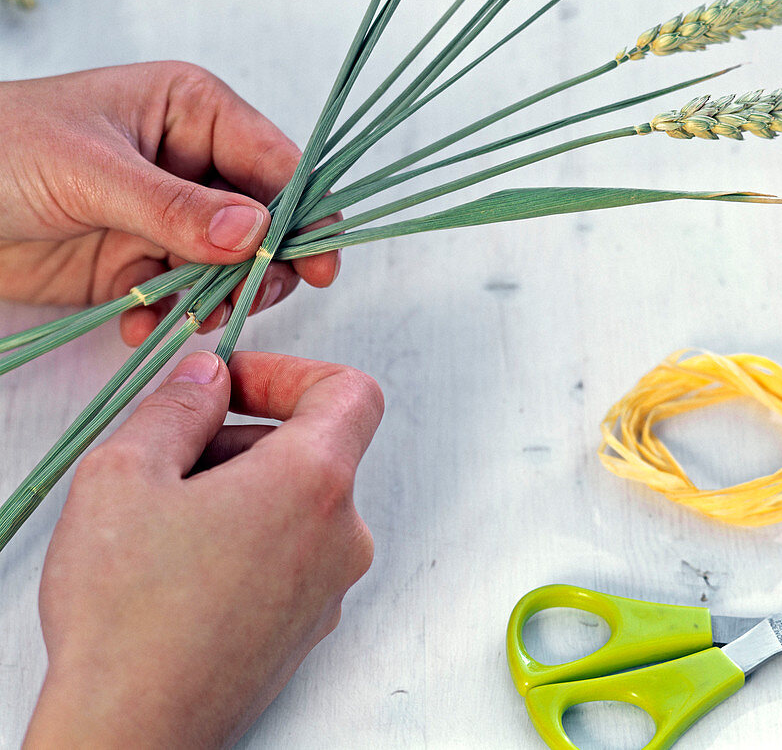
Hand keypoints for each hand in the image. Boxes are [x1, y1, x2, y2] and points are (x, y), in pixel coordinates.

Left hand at [0, 63, 338, 343]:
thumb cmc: (0, 149)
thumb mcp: (91, 171)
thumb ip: (175, 206)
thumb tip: (256, 233)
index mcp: (193, 110)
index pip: (275, 160)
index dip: (306, 211)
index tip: (320, 263)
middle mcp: (193, 162)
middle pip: (265, 220)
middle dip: (261, 266)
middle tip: (243, 301)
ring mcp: (168, 215)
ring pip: (230, 266)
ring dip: (214, 298)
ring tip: (181, 316)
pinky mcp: (138, 261)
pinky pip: (181, 295)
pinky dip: (170, 317)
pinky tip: (136, 325)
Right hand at [24, 349, 383, 748]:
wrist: (127, 737)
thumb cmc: (127, 619)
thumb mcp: (127, 472)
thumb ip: (179, 404)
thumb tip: (209, 377)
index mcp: (313, 483)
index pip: (349, 391)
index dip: (290, 373)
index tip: (235, 384)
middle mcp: (339, 537)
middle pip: (311, 448)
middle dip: (240, 436)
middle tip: (170, 459)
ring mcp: (327, 590)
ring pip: (294, 502)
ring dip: (237, 488)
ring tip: (163, 521)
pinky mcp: (304, 629)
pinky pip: (288, 553)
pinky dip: (245, 537)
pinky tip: (179, 567)